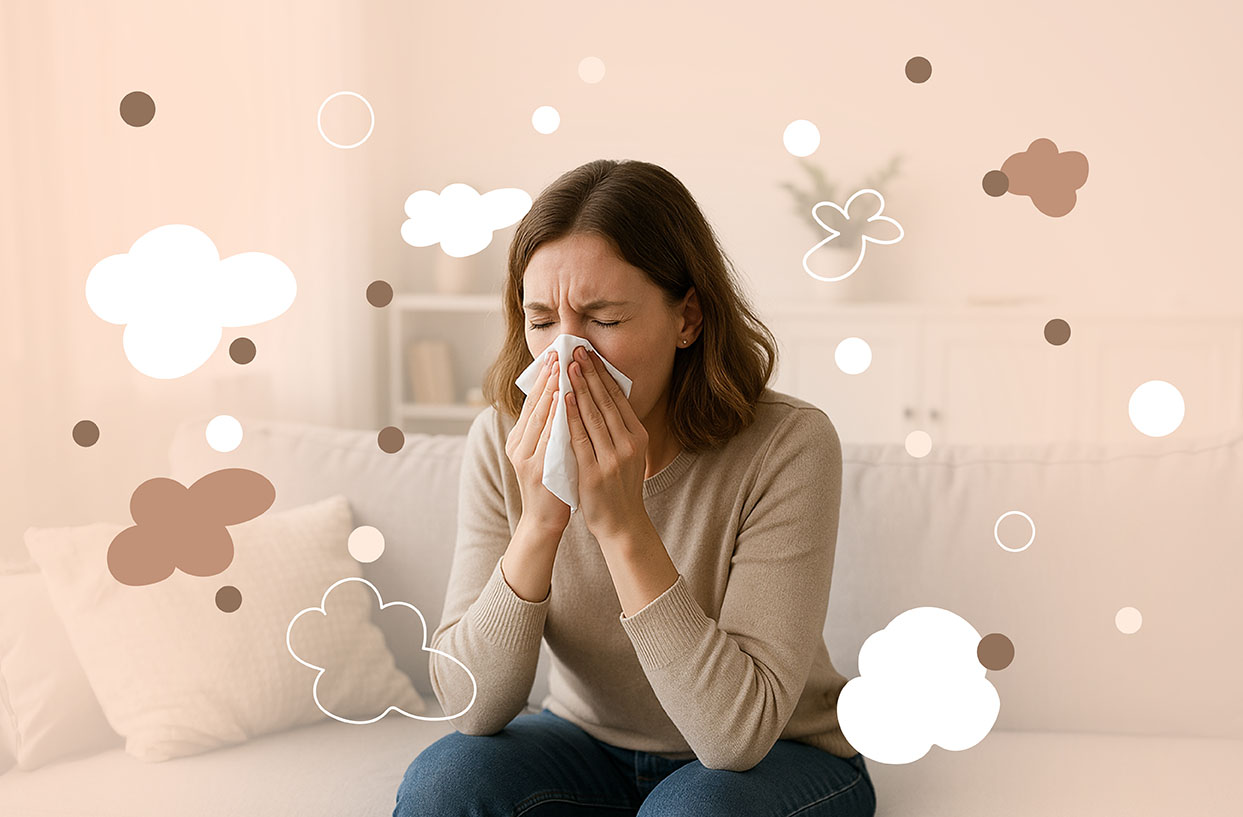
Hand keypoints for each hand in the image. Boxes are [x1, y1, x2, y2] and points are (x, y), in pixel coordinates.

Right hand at [505, 351, 571, 535]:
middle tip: (558, 353)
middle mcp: (518, 445)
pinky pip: (547, 437)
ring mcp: (526, 457)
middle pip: (533, 404)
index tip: (555, 355)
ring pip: (538, 417)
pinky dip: (554, 417)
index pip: (533, 402)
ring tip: (561, 368)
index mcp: (519, 439)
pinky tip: (562, 400)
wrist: (544, 521)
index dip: (543, 378)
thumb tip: (562, 398)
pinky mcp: (537, 469)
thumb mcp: (545, 453)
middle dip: (547, 378)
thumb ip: (549, 429)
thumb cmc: (551, 485)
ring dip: (550, 391)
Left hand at [563, 346, 649, 540]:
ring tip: (568, 366)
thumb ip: (619, 429)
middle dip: (589, 373)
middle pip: (606, 401)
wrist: (622, 523)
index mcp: (638, 436)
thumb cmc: (620, 486)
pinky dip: (571, 416)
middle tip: (577, 350)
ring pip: (593, 415)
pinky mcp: (595, 472)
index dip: (603, 374)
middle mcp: (629, 444)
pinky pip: (580, 438)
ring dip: (579, 387)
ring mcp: (612, 458)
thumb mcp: (628, 453)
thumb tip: (604, 397)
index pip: (618, 398)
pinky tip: (564, 399)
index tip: (590, 354)